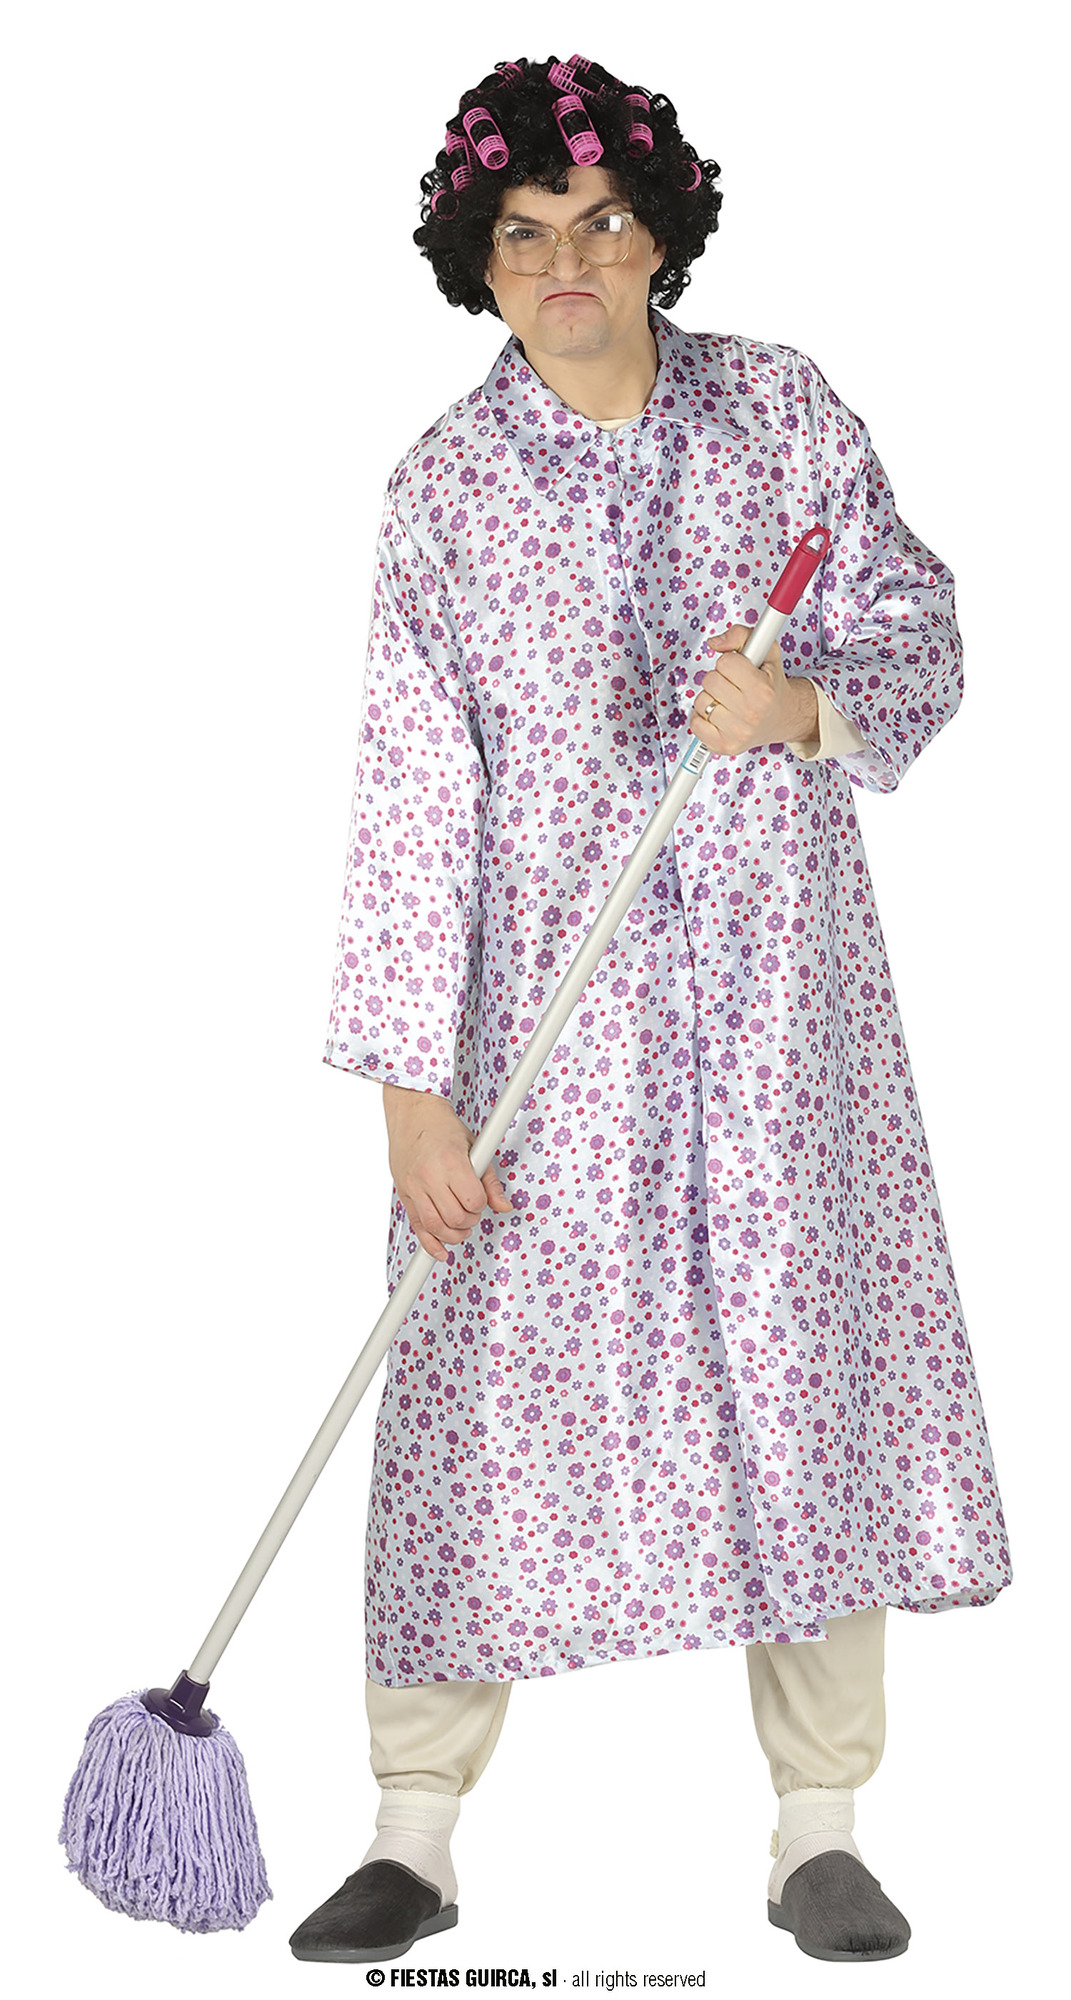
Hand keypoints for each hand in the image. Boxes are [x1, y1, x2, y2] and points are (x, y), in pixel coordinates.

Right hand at [382, 1086, 512, 1260]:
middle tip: (471, 1211)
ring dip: (453, 1234)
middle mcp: (429, 1176)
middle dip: (469, 1221)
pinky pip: (417, 1227)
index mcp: (450, 1163)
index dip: (481, 1205)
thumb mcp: (475, 1147)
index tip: (480, 1199)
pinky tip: (440, 1251)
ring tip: (460, 1227)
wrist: (412, 1113)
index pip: (473, 1201)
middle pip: (454, 1218)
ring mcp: (413, 1186)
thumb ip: (490, 1180)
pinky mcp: (404, 1193)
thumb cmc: (442, 1126)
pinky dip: (429, 1244)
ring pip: (435, 1227)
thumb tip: (503, 1206)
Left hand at [689, 624, 813, 755]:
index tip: (740, 670)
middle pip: (710, 681)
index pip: (725, 663)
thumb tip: (715, 643)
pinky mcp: (724, 746)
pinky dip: (702, 717)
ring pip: (701, 701)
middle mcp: (751, 713)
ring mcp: (737, 732)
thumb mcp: (766, 651)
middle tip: (733, 685)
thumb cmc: (772, 685)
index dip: (729, 662)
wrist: (782, 718)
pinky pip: (695, 724)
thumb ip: (740, 635)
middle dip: (718, 679)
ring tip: (727, 701)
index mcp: (763, 689)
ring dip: (710, 698)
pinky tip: (718, 715)